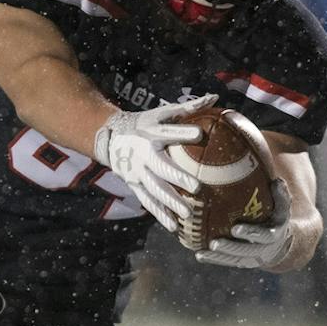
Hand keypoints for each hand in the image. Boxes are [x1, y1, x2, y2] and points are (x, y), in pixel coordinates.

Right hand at [91, 95, 208, 230]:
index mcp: (151, 134)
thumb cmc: (146, 124)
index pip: (167, 133)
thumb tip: (214, 97)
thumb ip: (188, 108)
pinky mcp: (135, 186)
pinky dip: (161, 215)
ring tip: (188, 213)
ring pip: (155, 190)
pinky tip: (175, 228)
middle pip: (161, 168)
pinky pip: (149, 203)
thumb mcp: (163, 113)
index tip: (199, 134)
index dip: (182, 132)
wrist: (112, 139)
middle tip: (197, 188)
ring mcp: (137, 173)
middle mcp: (143, 154)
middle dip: (178, 178)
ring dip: (171, 202)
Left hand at [195, 176, 293, 270]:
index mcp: (274, 234)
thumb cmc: (276, 218)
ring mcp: (252, 258)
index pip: (263, 235)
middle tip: (214, 243)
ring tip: (202, 251)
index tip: (235, 229)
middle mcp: (264, 249)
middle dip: (230, 248)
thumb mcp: (283, 206)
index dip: (250, 233)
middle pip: (245, 251)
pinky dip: (213, 260)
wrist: (279, 243)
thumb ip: (281, 195)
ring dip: (218, 257)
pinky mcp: (243, 262)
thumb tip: (276, 181)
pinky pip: (227, 262)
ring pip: (235, 259)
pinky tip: (199, 255)